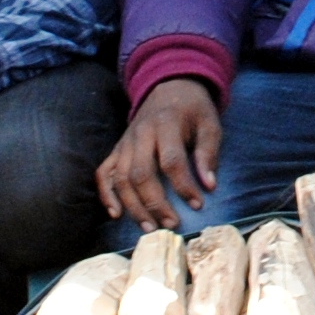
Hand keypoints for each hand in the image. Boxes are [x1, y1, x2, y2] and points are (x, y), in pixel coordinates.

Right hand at [99, 77, 220, 227]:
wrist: (169, 86)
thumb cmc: (193, 109)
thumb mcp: (210, 124)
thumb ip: (209, 153)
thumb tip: (209, 186)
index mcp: (166, 124)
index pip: (171, 160)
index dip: (184, 185)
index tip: (198, 204)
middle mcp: (140, 134)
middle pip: (141, 174)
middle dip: (155, 203)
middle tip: (171, 224)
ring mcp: (125, 142)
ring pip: (121, 179)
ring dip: (133, 207)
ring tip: (150, 227)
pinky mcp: (117, 149)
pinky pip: (104, 173)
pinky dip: (106, 195)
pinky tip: (116, 214)